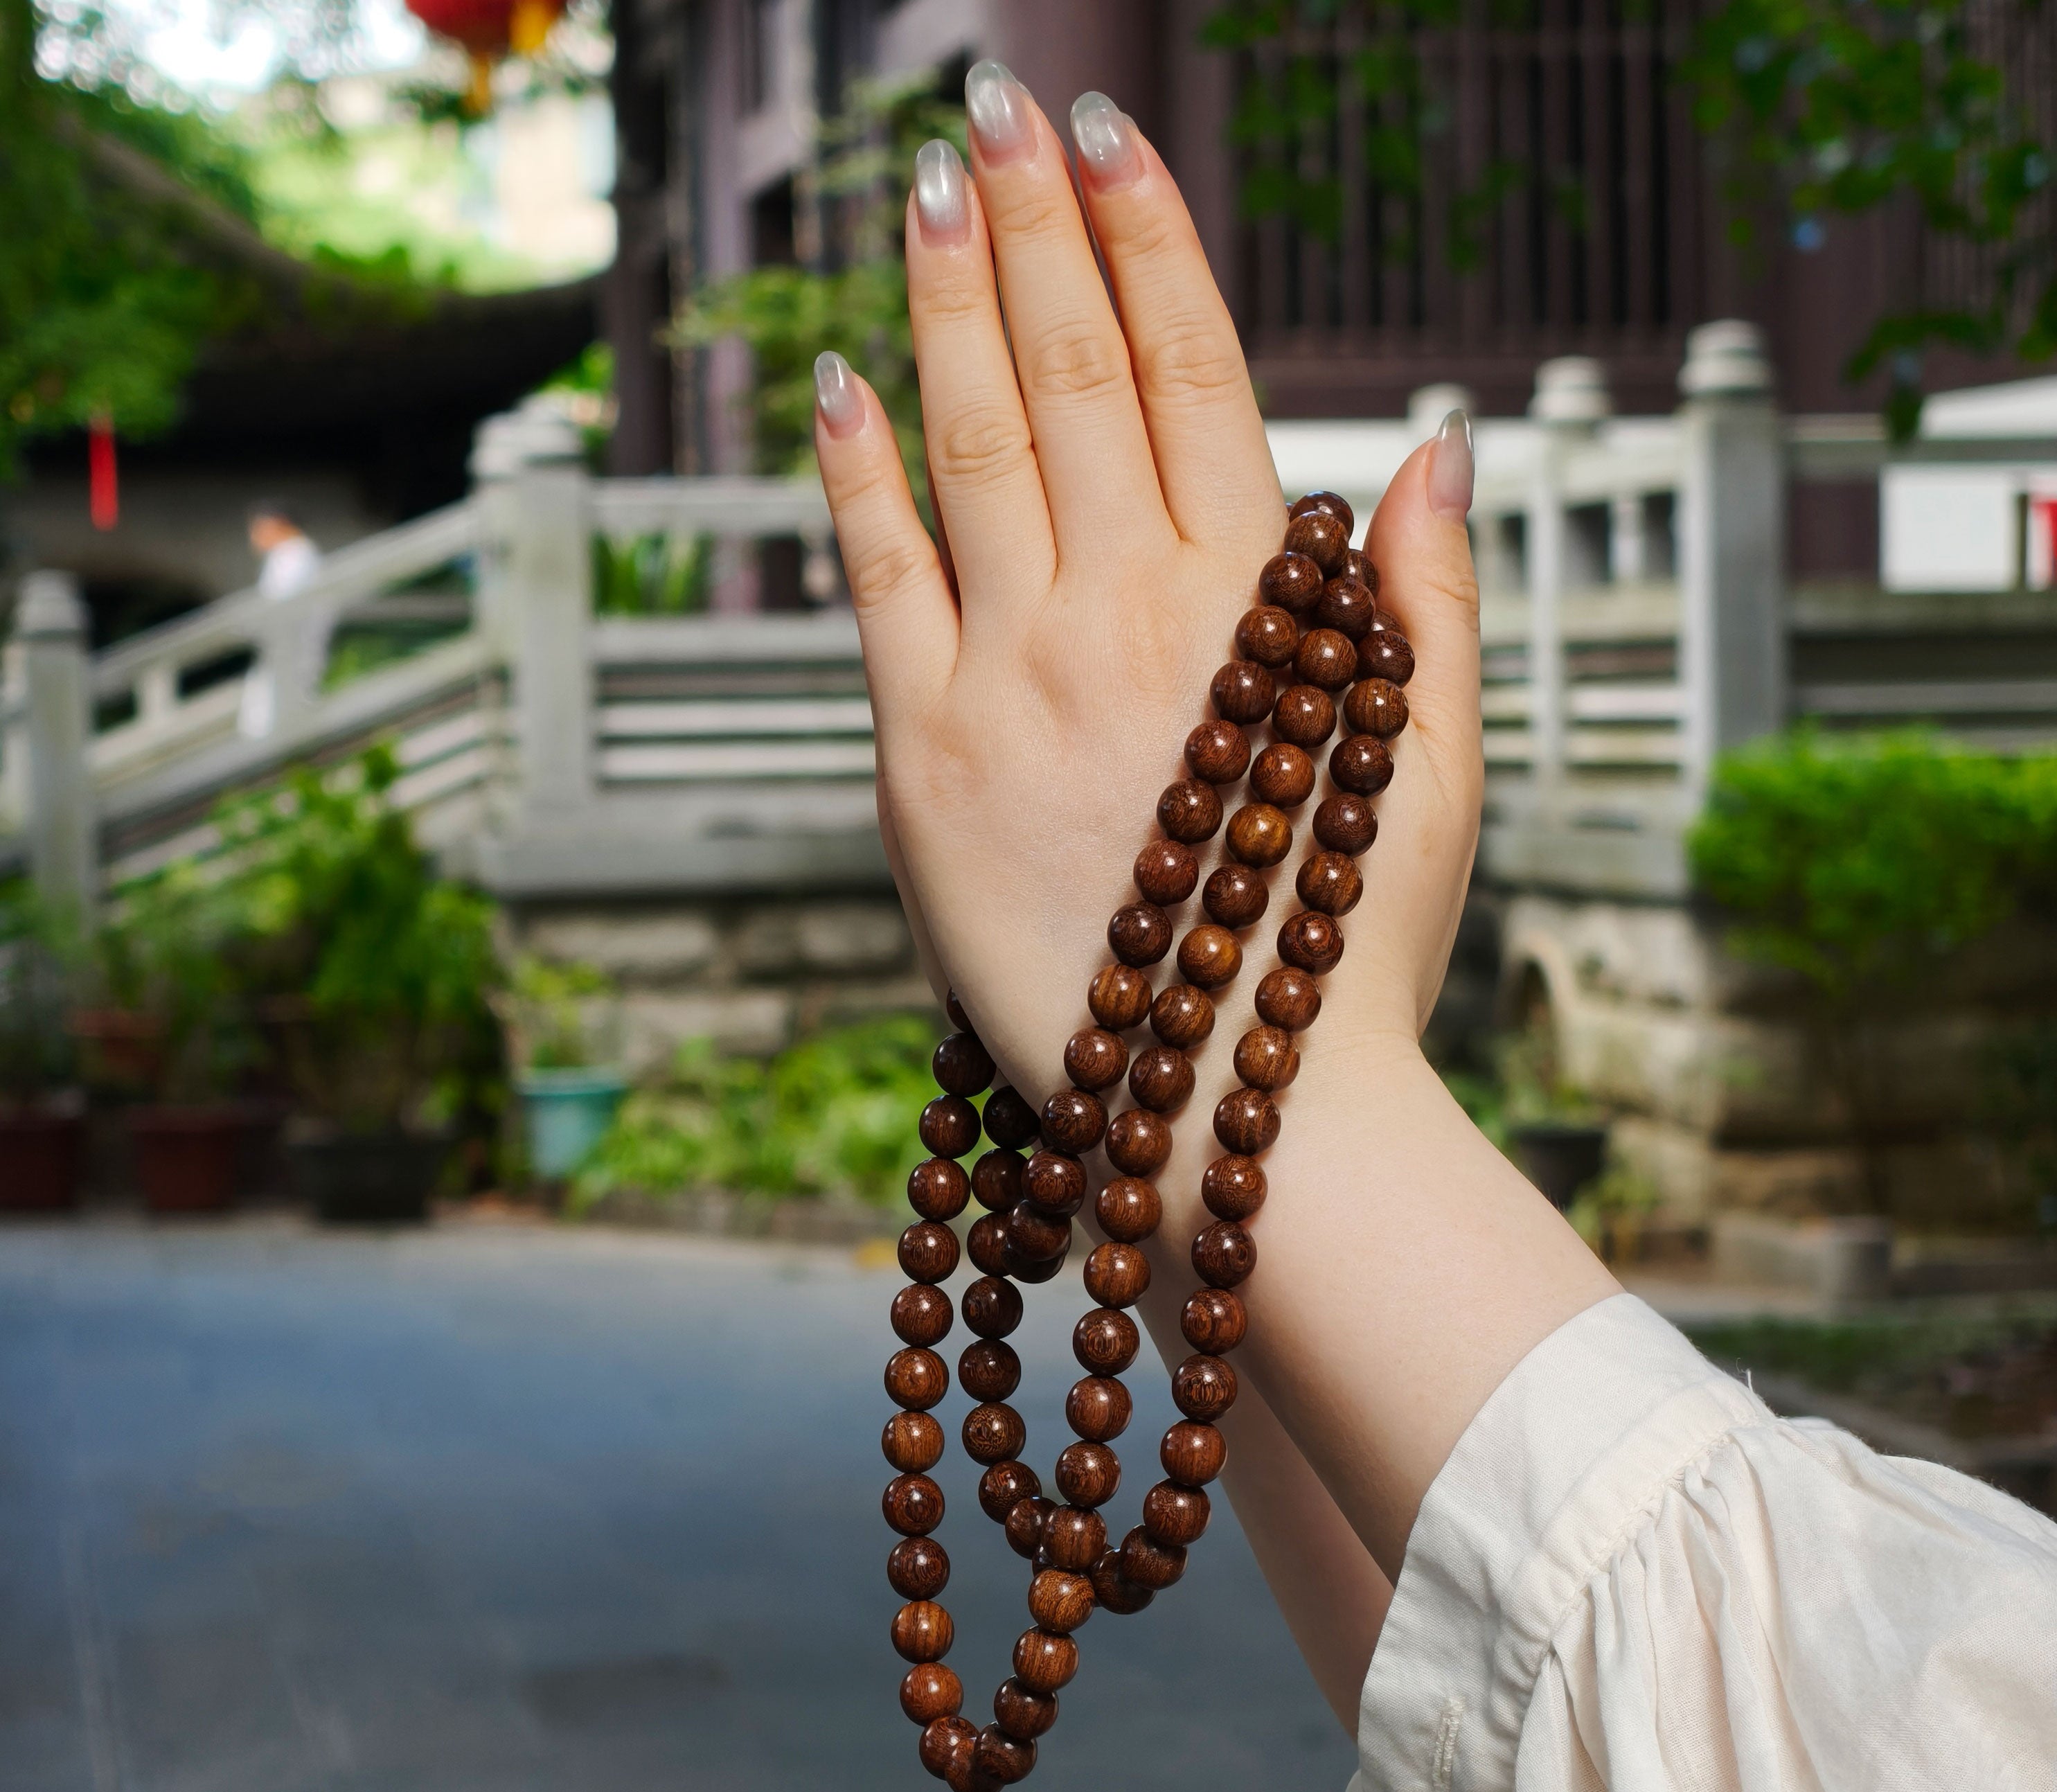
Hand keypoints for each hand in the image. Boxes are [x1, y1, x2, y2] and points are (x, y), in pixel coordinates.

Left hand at [813, 67, 1482, 1103]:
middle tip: (997, 102)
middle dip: (1033, 225)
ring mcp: (1020, 685)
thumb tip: (1431, 441)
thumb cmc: (1341, 954)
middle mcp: (1135, 621)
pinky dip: (855, 478)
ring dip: (947, 303)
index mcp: (1257, 614)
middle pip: (1076, 380)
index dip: (1149, 242)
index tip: (1111, 137)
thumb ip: (1428, 599)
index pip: (1196, 376)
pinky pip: (881, 589)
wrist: (1237, 1121)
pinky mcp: (925, 765)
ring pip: (977, 453)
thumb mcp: (1434, 771)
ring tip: (924, 183)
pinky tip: (838, 379)